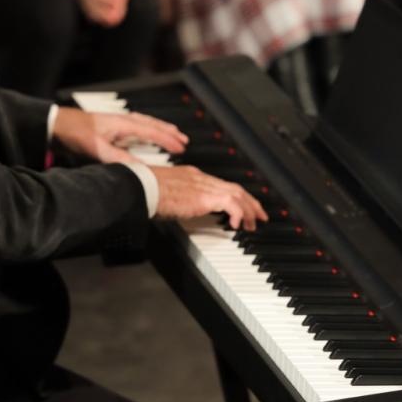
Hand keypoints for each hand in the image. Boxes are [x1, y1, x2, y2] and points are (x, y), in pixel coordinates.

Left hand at [51, 106, 187, 164]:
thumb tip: (138, 169)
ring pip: (144, 124)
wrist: (56, 125)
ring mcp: (116, 123)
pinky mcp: (109, 128)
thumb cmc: (75, 134)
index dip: (168, 140)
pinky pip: (135, 127)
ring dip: (159, 129)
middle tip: (184, 139)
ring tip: (172, 134)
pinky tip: (145, 136)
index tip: (182, 147)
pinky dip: (146, 130)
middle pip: (152, 124)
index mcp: (123, 124)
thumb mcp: (98, 150)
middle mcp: (122, 121)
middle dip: (169, 132)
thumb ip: (118, 159)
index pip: (152, 131)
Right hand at [149, 166, 266, 229]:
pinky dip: (238, 213)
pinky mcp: (205, 197)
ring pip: (237, 194)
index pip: (221, 184)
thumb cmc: (145, 190)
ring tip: (254, 223)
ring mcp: (204, 186)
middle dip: (250, 202)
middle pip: (235, 188)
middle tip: (259, 215)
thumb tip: (175, 208)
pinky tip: (238, 226)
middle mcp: (201, 178)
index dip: (236, 195)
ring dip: (249, 210)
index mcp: (192, 176)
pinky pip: (231, 204)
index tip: (243, 205)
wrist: (142, 187)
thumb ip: (174, 199)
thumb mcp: (164, 193)